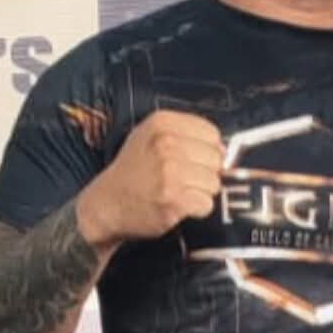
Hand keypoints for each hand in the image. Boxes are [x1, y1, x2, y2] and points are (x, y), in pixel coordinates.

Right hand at [76, 110, 224, 249]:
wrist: (107, 203)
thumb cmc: (132, 172)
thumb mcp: (149, 137)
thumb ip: (185, 135)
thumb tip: (225, 150)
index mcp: (162, 124)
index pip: (212, 134)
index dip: (208, 150)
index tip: (194, 159)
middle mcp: (166, 144)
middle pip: (216, 159)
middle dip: (205, 172)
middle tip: (183, 179)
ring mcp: (170, 173)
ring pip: (214, 183)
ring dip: (201, 192)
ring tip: (179, 191)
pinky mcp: (174, 200)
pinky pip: (207, 204)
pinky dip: (197, 209)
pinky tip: (179, 205)